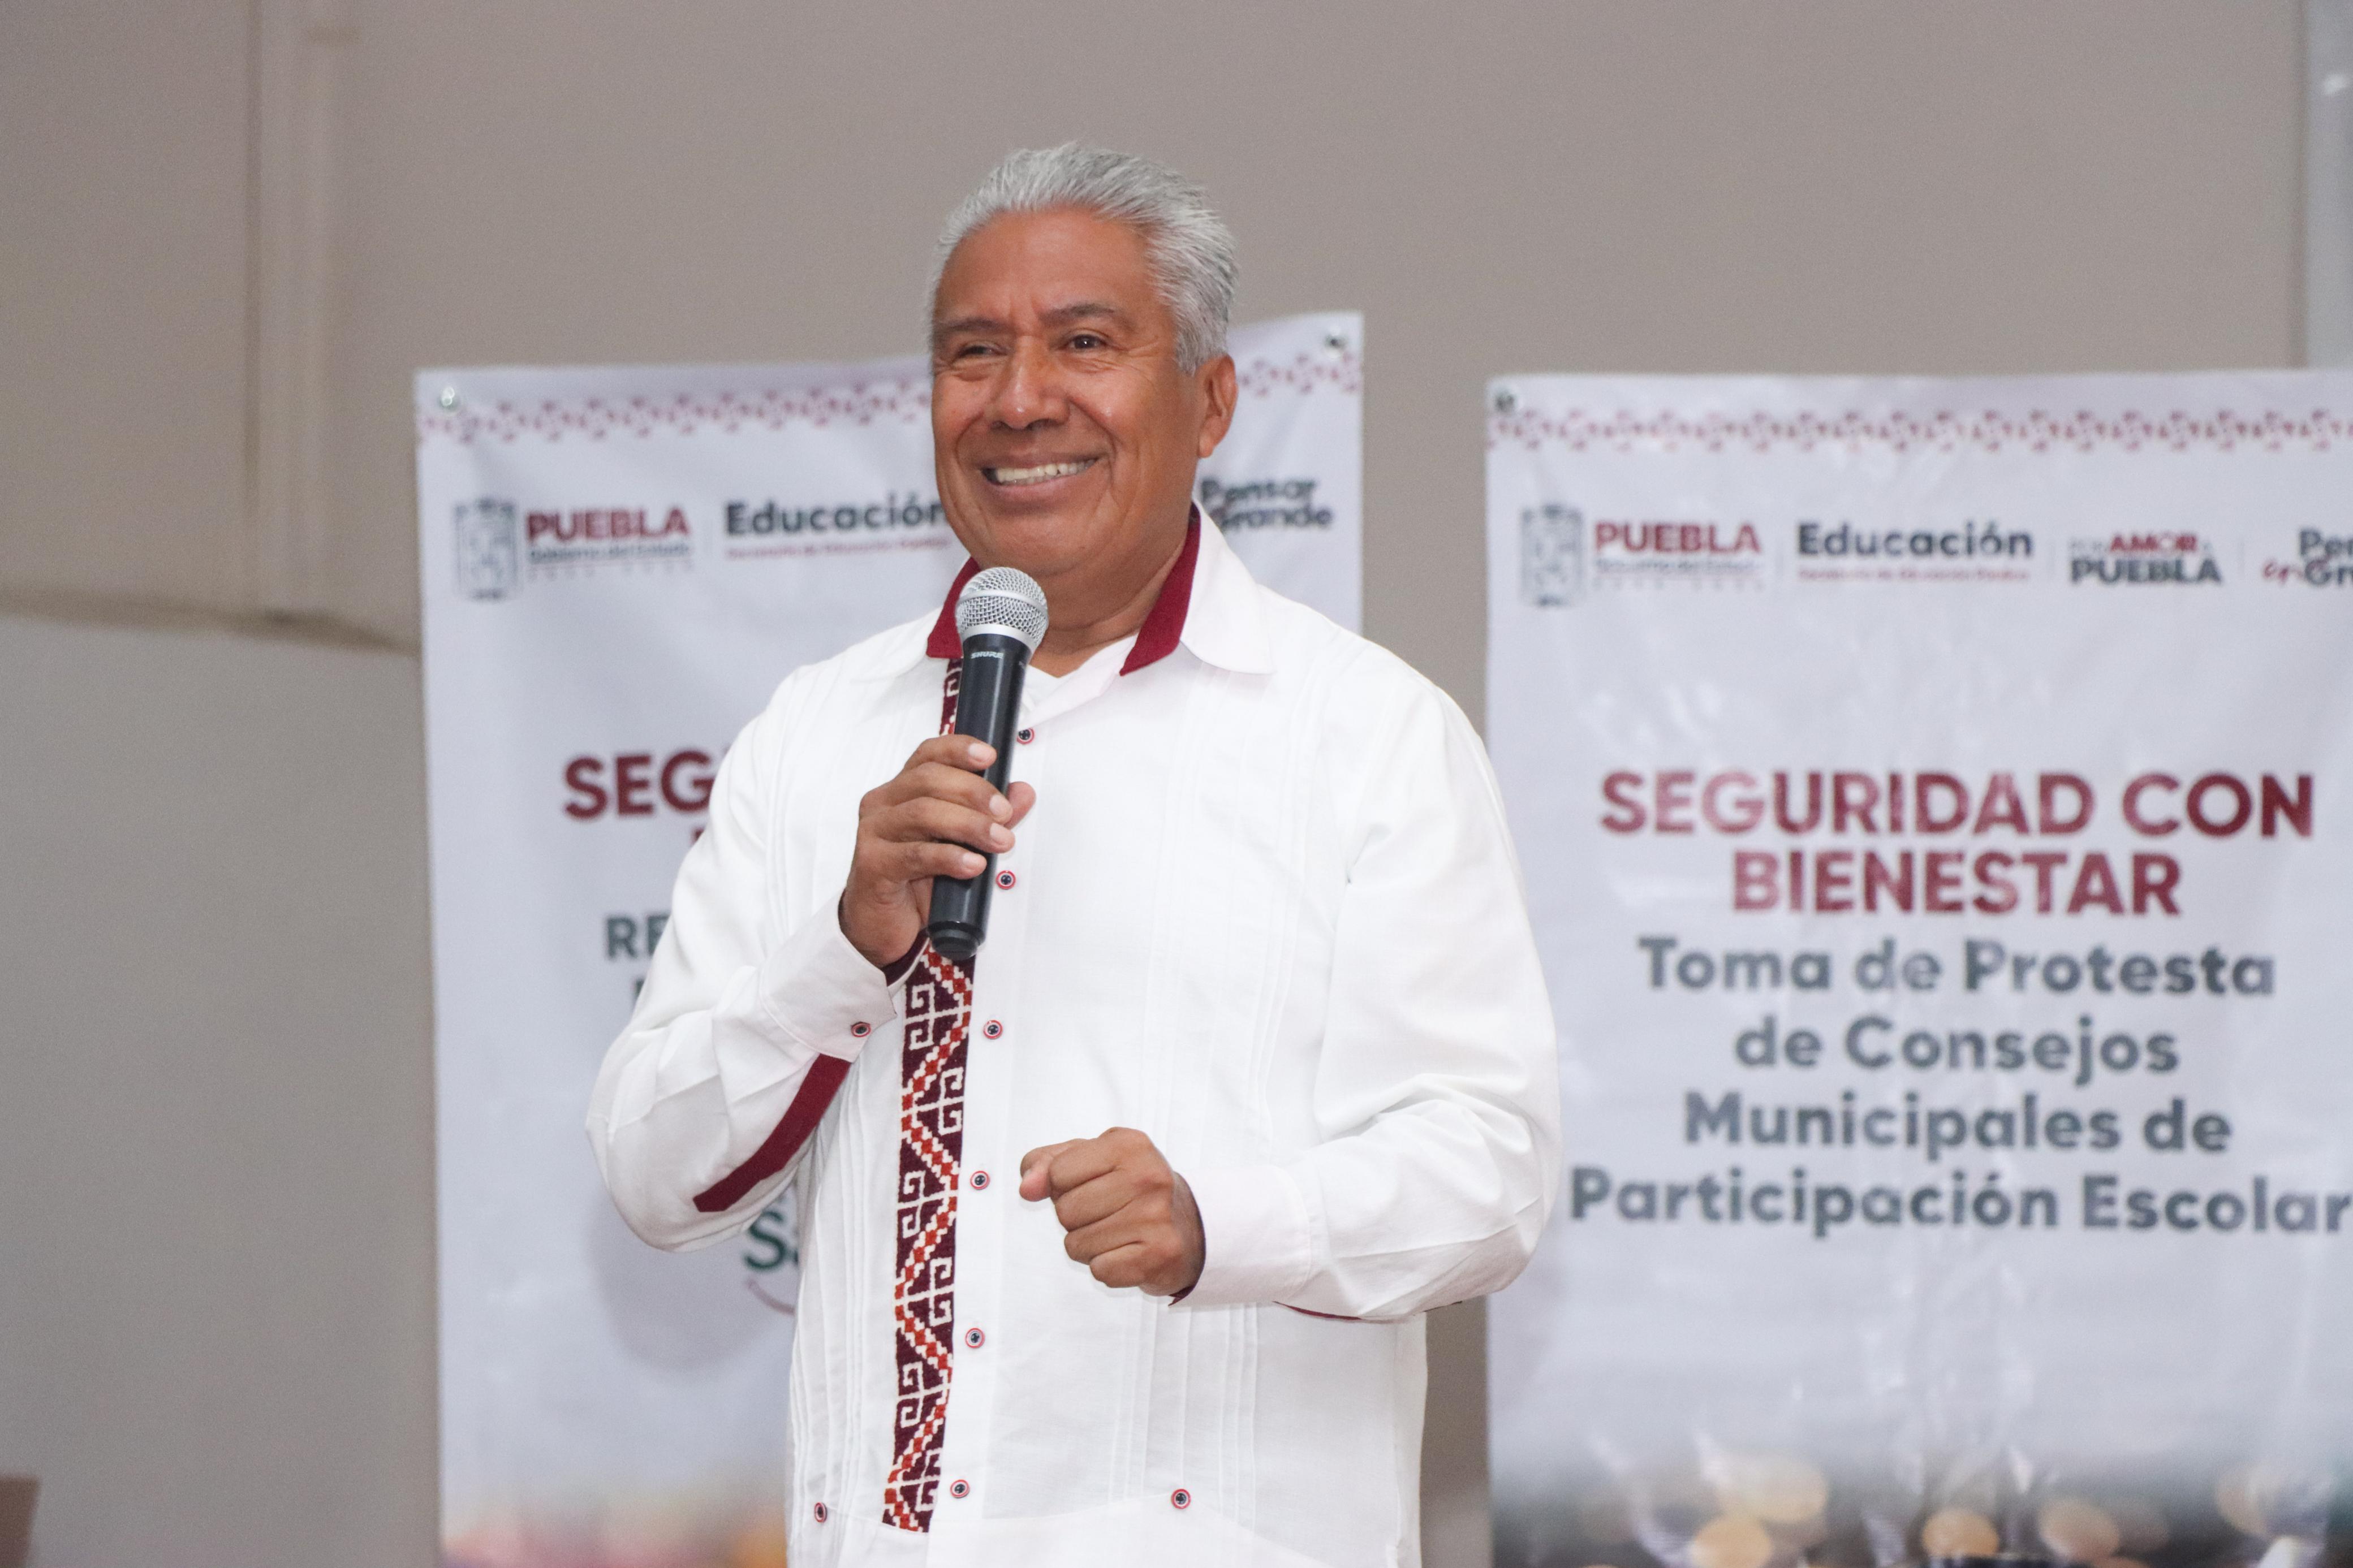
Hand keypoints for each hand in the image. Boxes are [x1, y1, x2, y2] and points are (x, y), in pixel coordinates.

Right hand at [841, 735, 1035, 967]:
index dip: (958, 748)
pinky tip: (973, 864)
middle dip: (974, 792)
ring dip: (969, 825)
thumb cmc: (915, 879)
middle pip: (928, 779)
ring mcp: (874, 833)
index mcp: (902, 790)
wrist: (883, 924)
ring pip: (923, 813)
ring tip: (999, 841)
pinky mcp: (873, 864)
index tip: (990, 755)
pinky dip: (950, 857)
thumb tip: (1022, 793)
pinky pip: (914, 855)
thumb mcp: (959, 843)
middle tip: (1004, 813)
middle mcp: (883, 804)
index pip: (928, 755)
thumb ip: (988, 816)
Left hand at [1020, 1128, 1204, 1296]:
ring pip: (1076, 1245)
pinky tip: (1128, 1253)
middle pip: (1065, 1211)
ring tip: (1118, 1233)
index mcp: (1127, 1144)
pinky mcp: (1160, 1255)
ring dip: (1089, 1246)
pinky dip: (1107, 1267)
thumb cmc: (1128, 1188)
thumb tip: (1027, 1187)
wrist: (1189, 1226)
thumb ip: (1047, 1164)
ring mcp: (1156, 1217)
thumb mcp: (1089, 1160)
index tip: (1093, 1185)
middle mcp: (1147, 1176)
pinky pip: (1100, 1270)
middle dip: (1075, 1219)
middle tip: (1107, 1212)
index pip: (1057, 1173)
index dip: (1062, 1185)